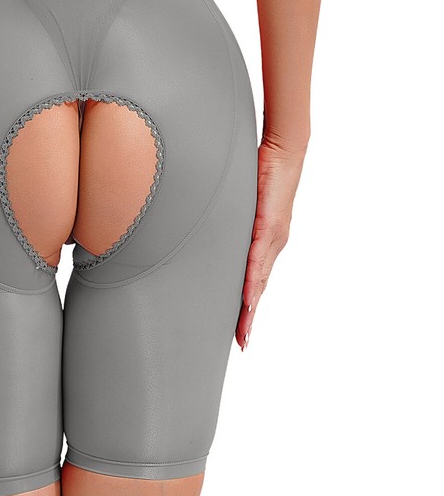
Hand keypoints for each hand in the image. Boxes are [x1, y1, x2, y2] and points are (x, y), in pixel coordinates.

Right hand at [236, 137, 305, 350]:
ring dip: (250, 307)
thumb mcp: (242, 205)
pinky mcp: (269, 226)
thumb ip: (232, 223)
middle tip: (241, 342)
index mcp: (266, 244)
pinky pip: (257, 259)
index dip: (247, 308)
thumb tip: (211, 233)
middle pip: (258, 289)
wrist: (285, 153)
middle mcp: (273, 245)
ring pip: (258, 280)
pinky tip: (247, 298)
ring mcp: (272, 238)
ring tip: (243, 328)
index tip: (241, 331)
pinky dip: (252, 280)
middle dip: (248, 317)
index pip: (255, 282)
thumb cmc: (262, 175)